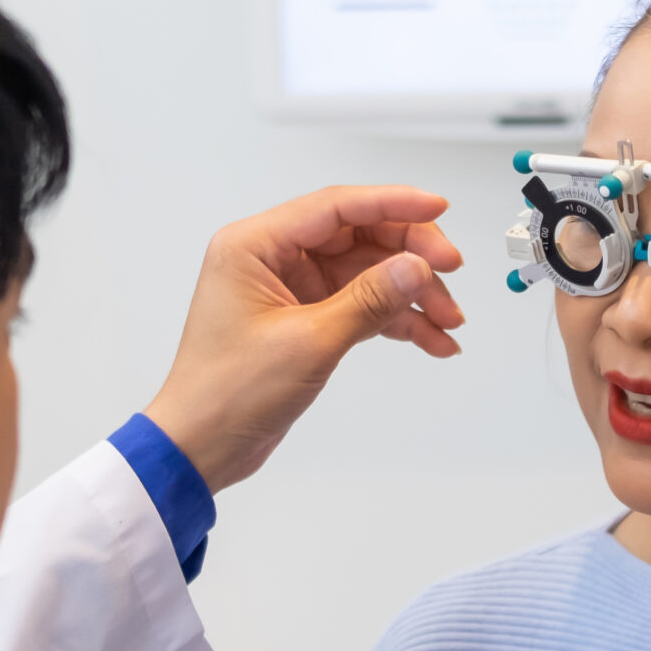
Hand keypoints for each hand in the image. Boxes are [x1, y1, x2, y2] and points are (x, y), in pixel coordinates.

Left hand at [144, 185, 464, 491]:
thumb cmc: (225, 393)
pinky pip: (360, 305)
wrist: (200, 447)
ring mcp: (290, 288)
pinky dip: (395, 320)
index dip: (393, 203)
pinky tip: (430, 338)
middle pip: (358, 235)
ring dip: (410, 294)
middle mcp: (271, 258)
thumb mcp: (308, 342)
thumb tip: (416, 267)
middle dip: (410, 255)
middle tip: (449, 272)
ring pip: (367, 272)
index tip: (437, 209)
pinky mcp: (304, 318)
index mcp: (254, 245)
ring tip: (447, 320)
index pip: (335, 207)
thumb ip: (368, 300)